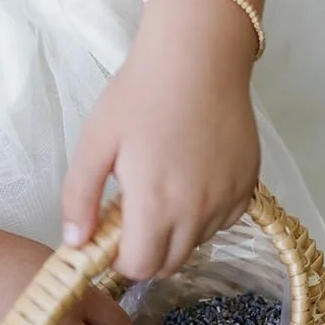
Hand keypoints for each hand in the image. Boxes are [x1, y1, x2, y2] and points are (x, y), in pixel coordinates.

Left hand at [62, 0, 260, 281]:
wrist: (199, 56)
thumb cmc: (141, 94)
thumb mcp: (95, 142)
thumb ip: (79, 198)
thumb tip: (75, 243)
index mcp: (156, 205)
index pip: (140, 268)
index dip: (119, 259)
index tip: (110, 233)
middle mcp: (198, 212)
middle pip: (170, 264)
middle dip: (146, 252)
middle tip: (132, 212)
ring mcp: (228, 198)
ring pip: (198, 242)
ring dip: (176, 233)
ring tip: (162, 188)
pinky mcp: (248, 184)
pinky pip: (224, 220)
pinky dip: (205, 215)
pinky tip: (191, 180)